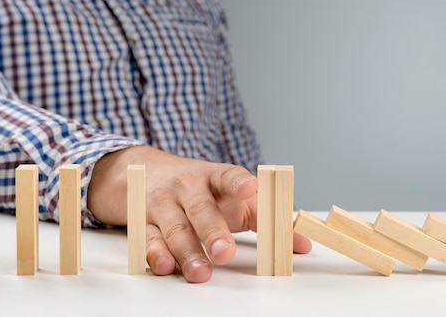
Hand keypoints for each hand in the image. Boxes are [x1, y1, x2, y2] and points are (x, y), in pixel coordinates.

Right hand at [87, 146, 311, 282]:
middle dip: (213, 231)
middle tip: (224, 253)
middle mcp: (188, 188)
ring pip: (175, 229)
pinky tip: (166, 267)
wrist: (148, 172)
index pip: (227, 176)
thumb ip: (267, 219)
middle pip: (201, 208)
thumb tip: (301, 246)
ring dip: (188, 252)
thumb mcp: (236, 198)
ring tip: (201, 273)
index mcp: (215, 177)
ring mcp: (164, 204)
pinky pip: (148, 240)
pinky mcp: (144, 223)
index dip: (238, 182)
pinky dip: (155, 255)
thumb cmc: (204, 190)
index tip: (250, 187)